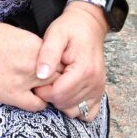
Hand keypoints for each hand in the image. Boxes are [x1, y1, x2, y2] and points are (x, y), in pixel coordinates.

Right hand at [0, 21, 61, 112]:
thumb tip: (39, 52)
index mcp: (33, 44)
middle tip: (54, 79)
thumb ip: (30, 44)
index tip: (57, 65)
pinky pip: (37, 105)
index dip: (59, 62)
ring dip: (51, 90)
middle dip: (59, 77)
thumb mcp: (12, 32)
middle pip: (59, 74)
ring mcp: (24, 81)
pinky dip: (39, 102)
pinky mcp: (13, 96)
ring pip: (51, 90)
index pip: (59, 57)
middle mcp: (33, 63)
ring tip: (45, 89)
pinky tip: (34, 97)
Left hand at [32, 3, 106, 120]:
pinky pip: (88, 113)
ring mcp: (98, 88)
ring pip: (75, 111)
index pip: (58, 94)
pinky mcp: (99, 91)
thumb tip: (41, 75)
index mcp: (84, 70)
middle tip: (46, 79)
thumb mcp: (55, 34)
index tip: (38, 79)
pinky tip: (68, 94)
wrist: (88, 24)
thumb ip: (48, 54)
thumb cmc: (70, 28)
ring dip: (62, 102)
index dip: (43, 90)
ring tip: (57, 83)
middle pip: (65, 104)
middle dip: (51, 96)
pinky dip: (76, 108)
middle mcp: (94, 82)